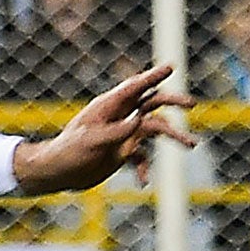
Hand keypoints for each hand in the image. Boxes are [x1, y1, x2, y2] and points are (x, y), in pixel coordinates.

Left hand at [13, 64, 195, 194]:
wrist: (58, 174)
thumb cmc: (68, 153)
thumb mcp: (91, 141)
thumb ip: (116, 131)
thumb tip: (139, 120)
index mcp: (108, 107)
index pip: (134, 87)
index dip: (152, 77)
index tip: (170, 68)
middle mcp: (121, 116)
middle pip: (153, 102)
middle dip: (173, 101)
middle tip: (191, 104)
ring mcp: (125, 133)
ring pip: (157, 128)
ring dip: (174, 136)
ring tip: (192, 144)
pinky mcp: (125, 151)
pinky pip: (144, 157)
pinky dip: (145, 168)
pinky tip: (143, 182)